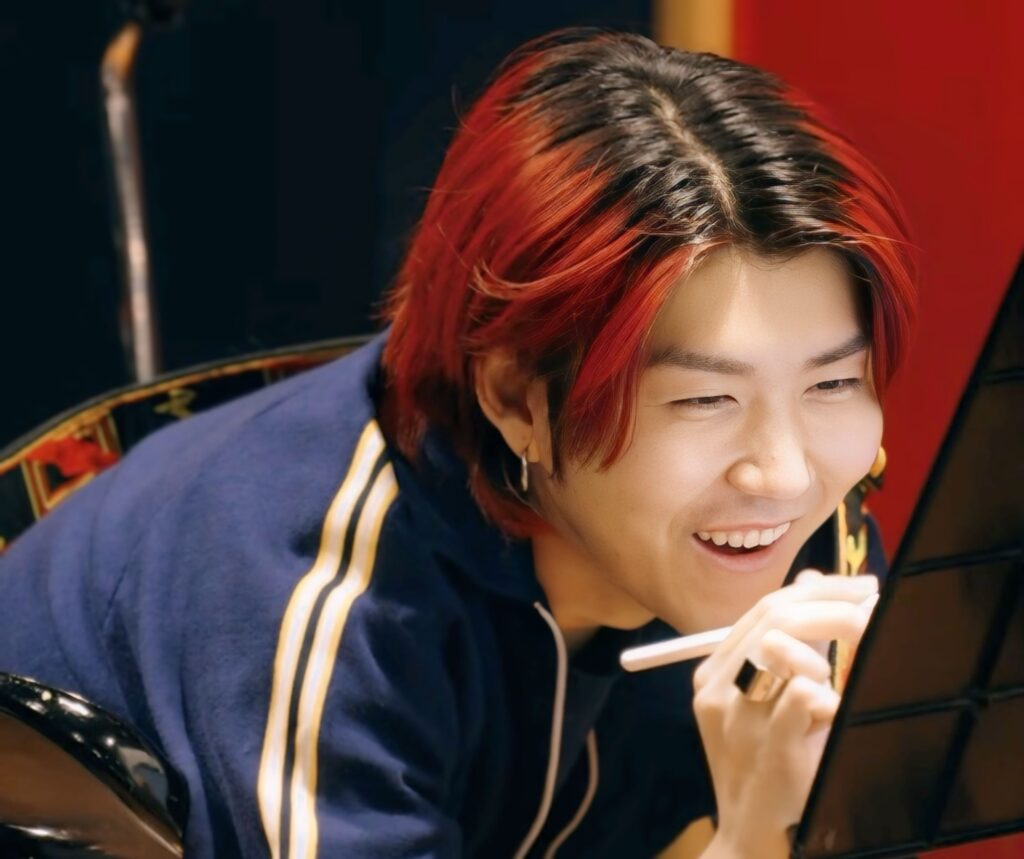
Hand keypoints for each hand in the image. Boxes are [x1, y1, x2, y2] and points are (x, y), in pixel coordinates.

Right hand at [692, 570, 878, 858]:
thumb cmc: (766, 759)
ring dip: (825, 652)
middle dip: (834, 606)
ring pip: (780, 649)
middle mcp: (715, 691)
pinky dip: (830, 695)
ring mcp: (740, 721)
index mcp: (711, 673)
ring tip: (839, 672)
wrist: (751, 831)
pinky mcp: (772, 750)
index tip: (862, 587)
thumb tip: (810, 578)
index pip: (765, 607)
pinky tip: (835, 710)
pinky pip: (806, 695)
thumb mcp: (764, 697)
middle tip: (875, 608)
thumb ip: (782, 639)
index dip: (818, 589)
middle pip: (774, 619)